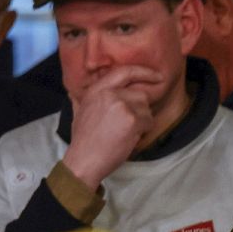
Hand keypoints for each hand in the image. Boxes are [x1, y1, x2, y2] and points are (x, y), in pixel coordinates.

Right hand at [62, 66, 161, 190]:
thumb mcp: (79, 112)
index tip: (157, 76)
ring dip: (141, 121)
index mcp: (96, 90)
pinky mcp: (132, 120)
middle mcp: (109, 93)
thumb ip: (85, 99)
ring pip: (146, 108)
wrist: (83, 160)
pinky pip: (149, 121)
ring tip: (126, 133)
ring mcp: (121, 105)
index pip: (125, 71)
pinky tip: (130, 138)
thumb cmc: (83, 140)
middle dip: (139, 109)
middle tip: (130, 124)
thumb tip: (75, 92)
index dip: (144, 72)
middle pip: (140, 94)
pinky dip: (143, 131)